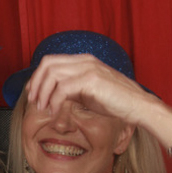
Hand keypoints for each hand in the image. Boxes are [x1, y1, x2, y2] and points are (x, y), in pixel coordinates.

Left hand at [27, 53, 149, 126]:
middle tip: (33, 101)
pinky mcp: (91, 80)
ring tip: (43, 108)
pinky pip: (63, 89)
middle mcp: (85, 60)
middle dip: (36, 83)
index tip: (33, 93)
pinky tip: (55, 112)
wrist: (139, 106)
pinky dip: (55, 101)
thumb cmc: (117, 102)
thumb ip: (73, 88)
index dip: (38, 76)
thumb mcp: (89, 92)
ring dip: (43, 92)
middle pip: (47, 63)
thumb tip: (54, 94)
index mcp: (84, 60)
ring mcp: (88, 68)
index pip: (51, 61)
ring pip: (52, 74)